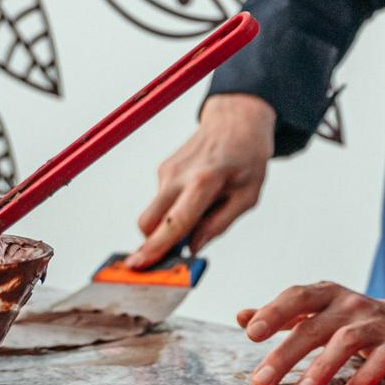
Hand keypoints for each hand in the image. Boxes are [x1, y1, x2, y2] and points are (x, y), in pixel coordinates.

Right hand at [128, 94, 275, 267]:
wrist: (236, 119)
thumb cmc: (248, 157)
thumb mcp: (248, 195)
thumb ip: (219, 224)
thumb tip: (191, 249)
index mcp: (204, 181)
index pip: (176, 221)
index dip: (156, 246)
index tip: (137, 265)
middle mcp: (178, 175)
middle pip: (148, 222)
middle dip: (153, 242)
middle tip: (174, 254)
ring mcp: (166, 170)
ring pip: (154, 213)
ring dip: (169, 224)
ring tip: (205, 209)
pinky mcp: (162, 169)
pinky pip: (162, 200)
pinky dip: (174, 209)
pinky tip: (199, 196)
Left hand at [238, 285, 384, 384]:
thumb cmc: (358, 319)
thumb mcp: (322, 310)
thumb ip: (284, 314)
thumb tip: (242, 316)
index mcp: (328, 294)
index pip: (298, 297)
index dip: (274, 312)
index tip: (251, 332)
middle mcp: (350, 305)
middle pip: (314, 326)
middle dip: (285, 353)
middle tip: (262, 380)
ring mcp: (375, 324)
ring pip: (345, 342)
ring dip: (320, 368)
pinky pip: (379, 362)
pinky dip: (362, 379)